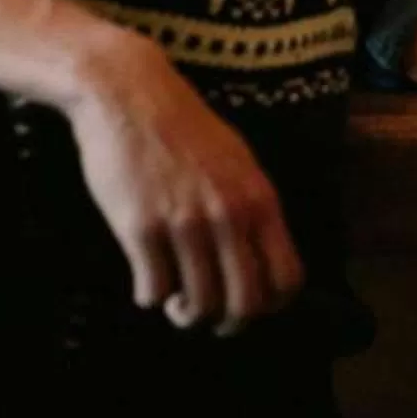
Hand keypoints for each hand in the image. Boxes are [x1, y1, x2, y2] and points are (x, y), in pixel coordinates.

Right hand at [65, 34, 302, 334]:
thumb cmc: (184, 128)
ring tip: (175, 302)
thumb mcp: (239, 162)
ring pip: (199, 303)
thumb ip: (252, 207)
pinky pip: (154, 289)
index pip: (287, 278)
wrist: (129, 94)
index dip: (271, 305)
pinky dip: (151, 297)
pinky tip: (147, 284)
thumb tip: (260, 257)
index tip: (250, 306)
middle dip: (229, 323)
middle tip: (210, 318)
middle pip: (245, 302)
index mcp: (260, 201)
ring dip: (186, 313)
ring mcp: (185, 224)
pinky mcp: (141, 228)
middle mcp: (229, 217)